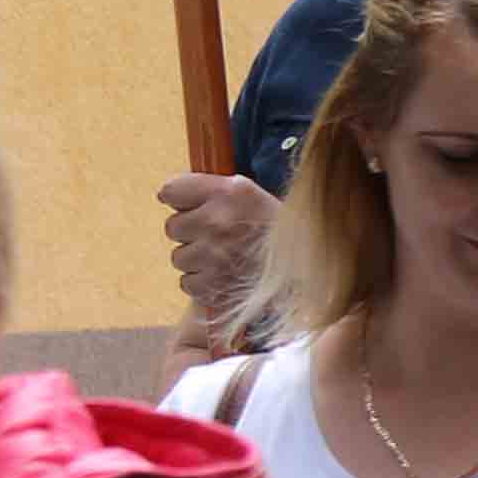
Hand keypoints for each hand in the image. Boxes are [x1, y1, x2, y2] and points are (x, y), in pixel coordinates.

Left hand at [156, 170, 278, 324]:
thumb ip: (212, 191)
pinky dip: (204, 283)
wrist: (310, 272)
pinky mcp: (213, 286)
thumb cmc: (278, 232)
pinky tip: (226, 278)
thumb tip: (167, 196)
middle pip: (172, 227)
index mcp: (228, 192)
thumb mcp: (252, 196)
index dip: (182, 202)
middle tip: (221, 238)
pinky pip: (187, 282)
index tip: (197, 208)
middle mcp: (218, 221)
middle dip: (192, 234)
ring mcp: (214, 255)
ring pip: (179, 257)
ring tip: (227, 260)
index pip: (170, 191)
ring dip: (198, 260)